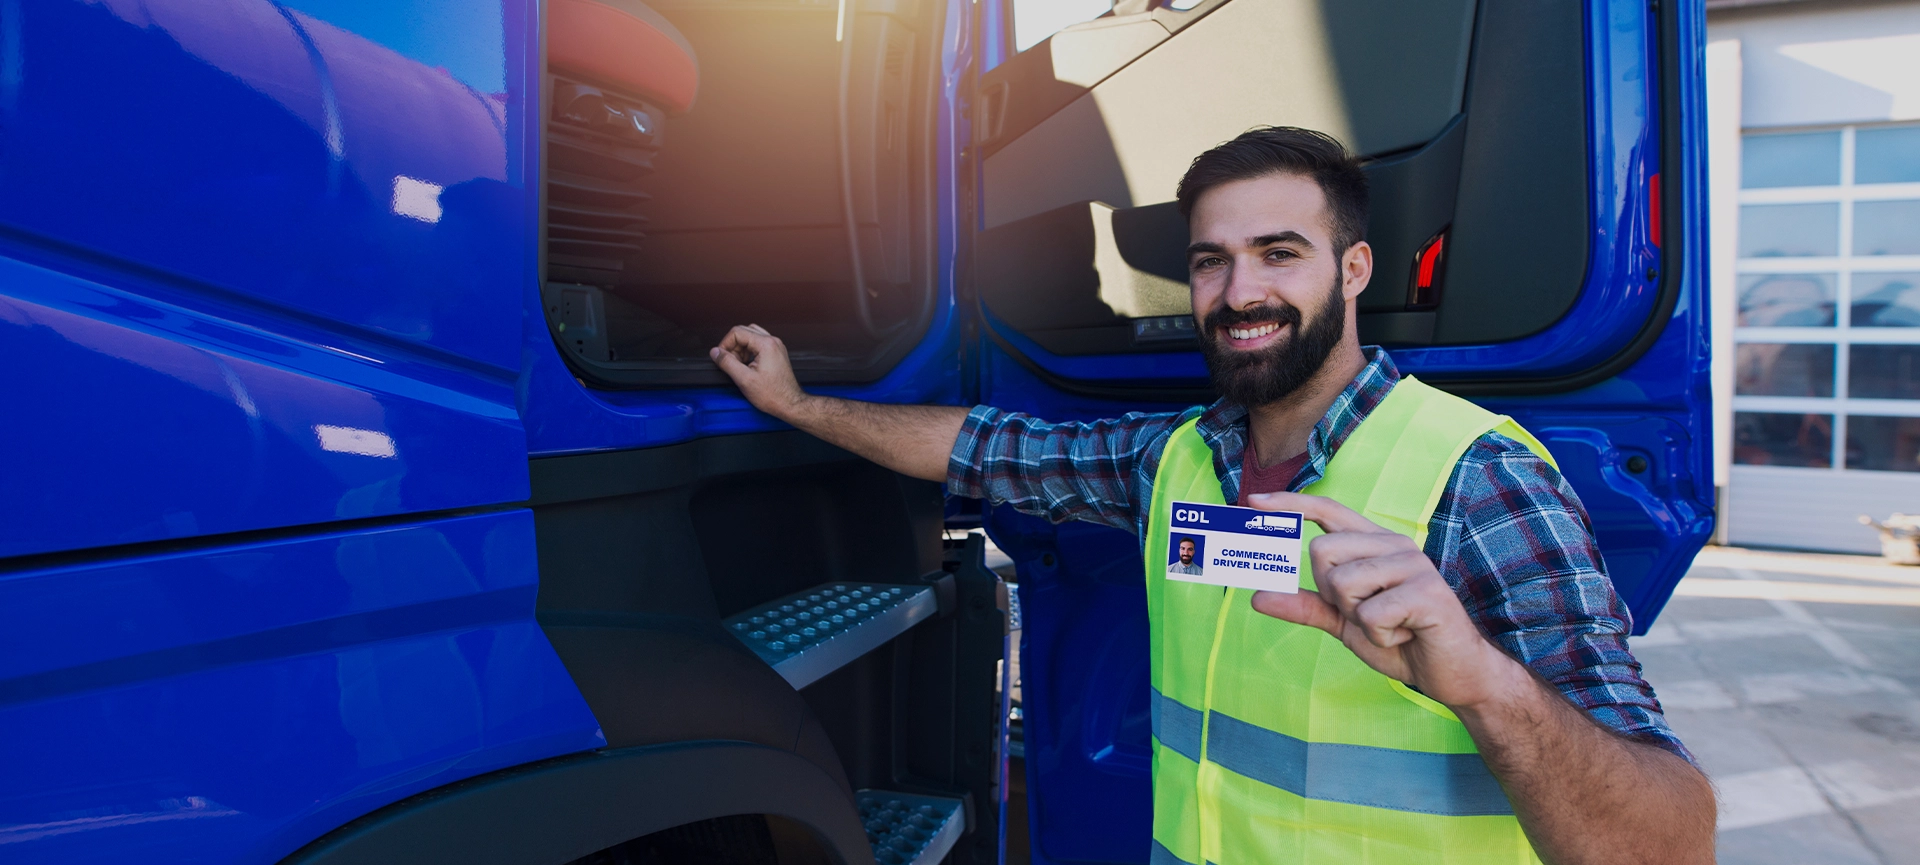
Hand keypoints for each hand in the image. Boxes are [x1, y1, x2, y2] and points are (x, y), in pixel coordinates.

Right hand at [710, 324, 806, 419]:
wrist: (790, 404)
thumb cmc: (773, 395)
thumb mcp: (744, 379)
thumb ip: (727, 363)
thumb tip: (715, 352)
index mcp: (766, 344)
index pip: (737, 332)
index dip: (725, 344)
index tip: (721, 357)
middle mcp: (773, 342)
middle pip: (744, 332)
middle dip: (732, 346)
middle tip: (730, 362)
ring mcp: (776, 347)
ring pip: (750, 337)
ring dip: (740, 349)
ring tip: (739, 365)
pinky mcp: (776, 353)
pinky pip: (758, 345)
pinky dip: (748, 352)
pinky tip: (747, 366)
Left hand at [1245, 491, 1524, 709]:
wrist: (1451, 674)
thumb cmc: (1400, 640)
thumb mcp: (1344, 623)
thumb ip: (1306, 606)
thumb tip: (1257, 596)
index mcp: (1374, 544)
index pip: (1327, 510)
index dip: (1290, 504)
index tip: (1252, 501)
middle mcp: (1393, 544)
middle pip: (1321, 552)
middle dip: (1331, 594)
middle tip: (1364, 613)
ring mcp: (1412, 564)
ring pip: (1342, 584)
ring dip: (1356, 618)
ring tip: (1389, 624)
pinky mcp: (1427, 592)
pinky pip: (1370, 614)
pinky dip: (1379, 635)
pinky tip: (1404, 634)